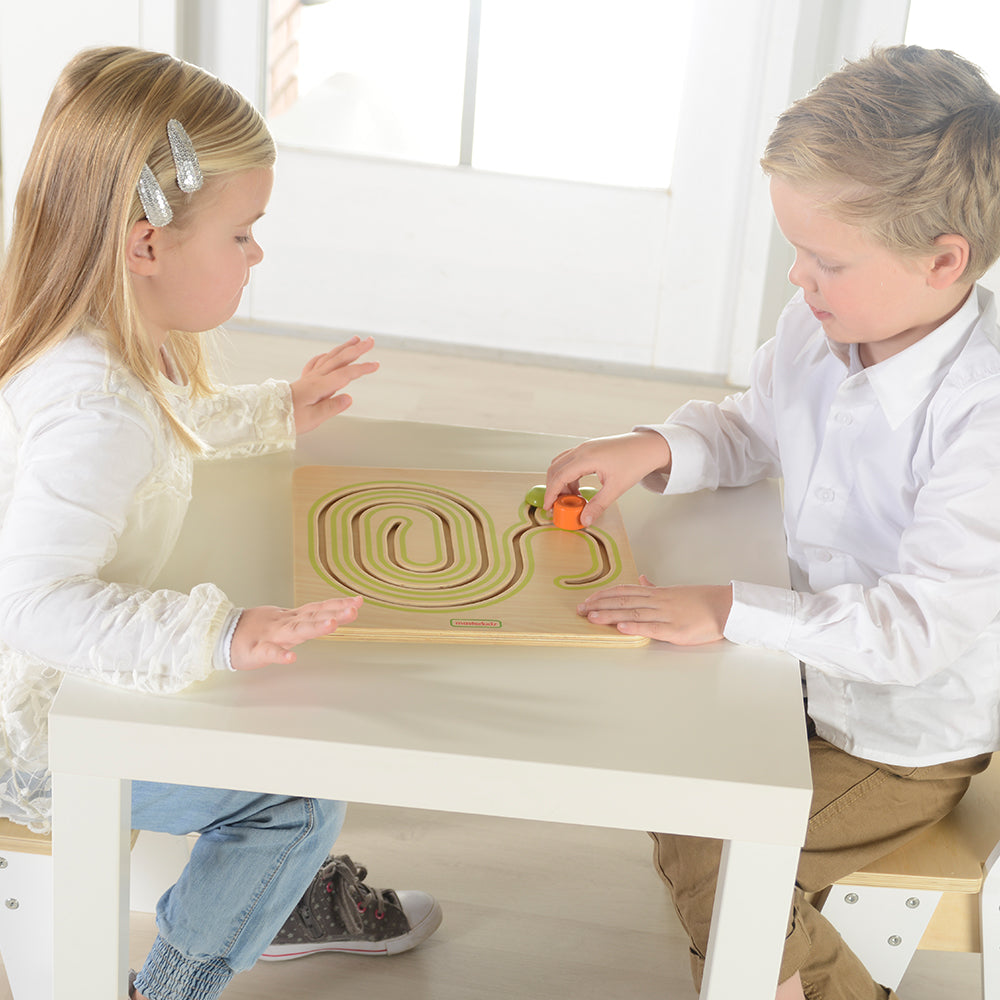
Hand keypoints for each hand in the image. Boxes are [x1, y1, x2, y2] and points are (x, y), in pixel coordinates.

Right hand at [230, 596, 362, 669]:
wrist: (222, 635)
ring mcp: (271, 635)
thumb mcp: (285, 622)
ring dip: (314, 627)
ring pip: (296, 631)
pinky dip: (279, 655)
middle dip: (334, 612)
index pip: (318, 608)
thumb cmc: (256, 630)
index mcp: (292, 618)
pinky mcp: (255, 650)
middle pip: (313, 616)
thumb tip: (334, 614)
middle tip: (354, 609)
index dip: (338, 604)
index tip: (358, 601)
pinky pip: (268, 653)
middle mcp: (285, 623)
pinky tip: (291, 658)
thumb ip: (308, 619)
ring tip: (333, 624)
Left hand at [291, 336, 378, 433]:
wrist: (268, 415)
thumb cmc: (288, 419)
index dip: (362, 368)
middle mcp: (315, 377)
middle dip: (357, 349)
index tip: (375, 364)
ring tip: (355, 340)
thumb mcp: (312, 418)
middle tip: (370, 341)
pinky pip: (317, 362)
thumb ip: (331, 407)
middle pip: (339, 359)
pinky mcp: (304, 380)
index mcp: (319, 386)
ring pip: (330, 357)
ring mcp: (309, 377)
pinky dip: (326, 355)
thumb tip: (349, 398)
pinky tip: (329, 354)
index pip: (345, 374)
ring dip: (344, 348)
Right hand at [544, 431, 671, 525]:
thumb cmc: (635, 462)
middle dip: (553, 488)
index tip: (548, 507)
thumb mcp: (616, 487)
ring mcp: (585, 447)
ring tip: (571, 499)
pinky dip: (569, 475)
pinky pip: (570, 461)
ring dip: (561, 481)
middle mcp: (582, 450)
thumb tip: (585, 519)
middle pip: (555, 469)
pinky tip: (578, 488)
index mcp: (586, 457)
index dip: (551, 493)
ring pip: (561, 464)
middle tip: (558, 505)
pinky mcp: (589, 448)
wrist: (649, 446)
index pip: (559, 476)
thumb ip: (598, 504)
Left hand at [577, 575, 732, 643]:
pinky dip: (635, 627)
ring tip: (591, 617)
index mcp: (657, 594)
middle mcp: (658, 602)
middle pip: (623, 601)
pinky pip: (652, 628)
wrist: (725, 607)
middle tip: (580, 610)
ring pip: (633, 613)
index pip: (624, 591)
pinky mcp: (676, 630)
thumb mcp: (674, 591)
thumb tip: (642, 579)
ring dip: (610, 615)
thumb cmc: (701, 601)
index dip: (604, 594)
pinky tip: (620, 627)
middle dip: (600, 605)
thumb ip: (655, 588)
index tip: (587, 599)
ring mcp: (666, 615)